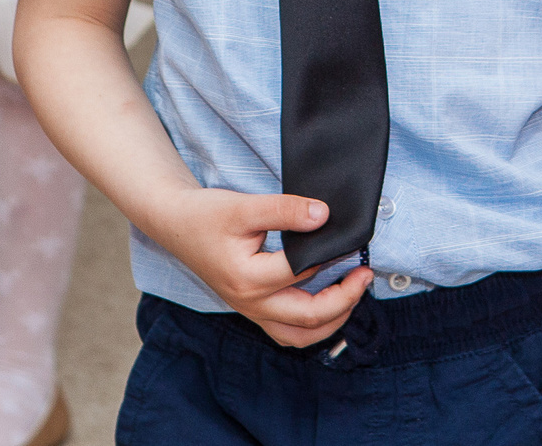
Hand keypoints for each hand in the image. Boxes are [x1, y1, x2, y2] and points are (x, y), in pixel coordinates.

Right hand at [147, 186, 375, 347]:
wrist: (176, 224)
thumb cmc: (207, 215)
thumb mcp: (244, 206)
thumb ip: (285, 210)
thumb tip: (324, 216)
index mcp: (248, 278)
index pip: (301, 271)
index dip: (328, 254)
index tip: (348, 238)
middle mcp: (250, 303)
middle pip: (309, 317)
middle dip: (345, 299)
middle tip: (365, 275)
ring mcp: (250, 310)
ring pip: (300, 335)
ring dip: (332, 321)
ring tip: (353, 295)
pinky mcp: (251, 309)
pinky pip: (287, 331)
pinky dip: (312, 325)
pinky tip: (328, 304)